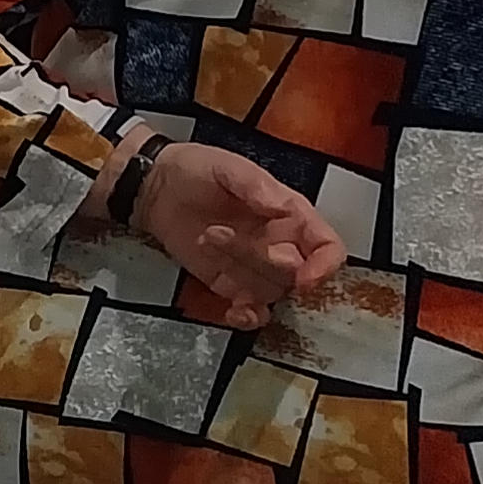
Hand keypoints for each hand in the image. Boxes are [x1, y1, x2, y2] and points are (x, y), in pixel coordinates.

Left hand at [127, 140, 344, 325]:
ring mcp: (255, 266)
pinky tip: (234, 310)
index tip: (304, 278)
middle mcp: (279, 244)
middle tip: (220, 232)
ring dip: (239, 271)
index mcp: (290, 213)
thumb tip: (282, 207)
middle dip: (262, 260)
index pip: (327, 247)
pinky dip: (247, 316)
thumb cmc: (196, 169)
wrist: (154, 188)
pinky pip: (251, 309)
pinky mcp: (230, 283)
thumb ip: (256, 187)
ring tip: (205, 236)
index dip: (324, 267)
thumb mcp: (226, 167)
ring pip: (270, 290)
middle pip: (295, 273)